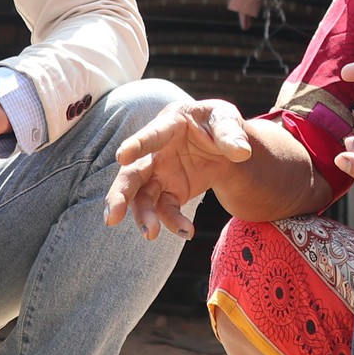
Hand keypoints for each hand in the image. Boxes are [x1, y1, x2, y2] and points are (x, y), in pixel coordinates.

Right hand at [105, 98, 253, 239]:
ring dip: (143, 216)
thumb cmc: (218, 124)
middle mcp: (156, 151)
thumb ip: (231, 134)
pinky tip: (187, 232)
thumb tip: (242, 152)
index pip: (152, 135)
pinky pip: (166, 210)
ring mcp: (160, 174)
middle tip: (112, 216)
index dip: (137, 144)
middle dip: (121, 194)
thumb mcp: (227, 120)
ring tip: (151, 234)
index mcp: (170, 124)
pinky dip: (173, 223)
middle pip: (132, 174)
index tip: (122, 155)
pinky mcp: (170, 193)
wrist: (222, 145)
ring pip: (142, 198)